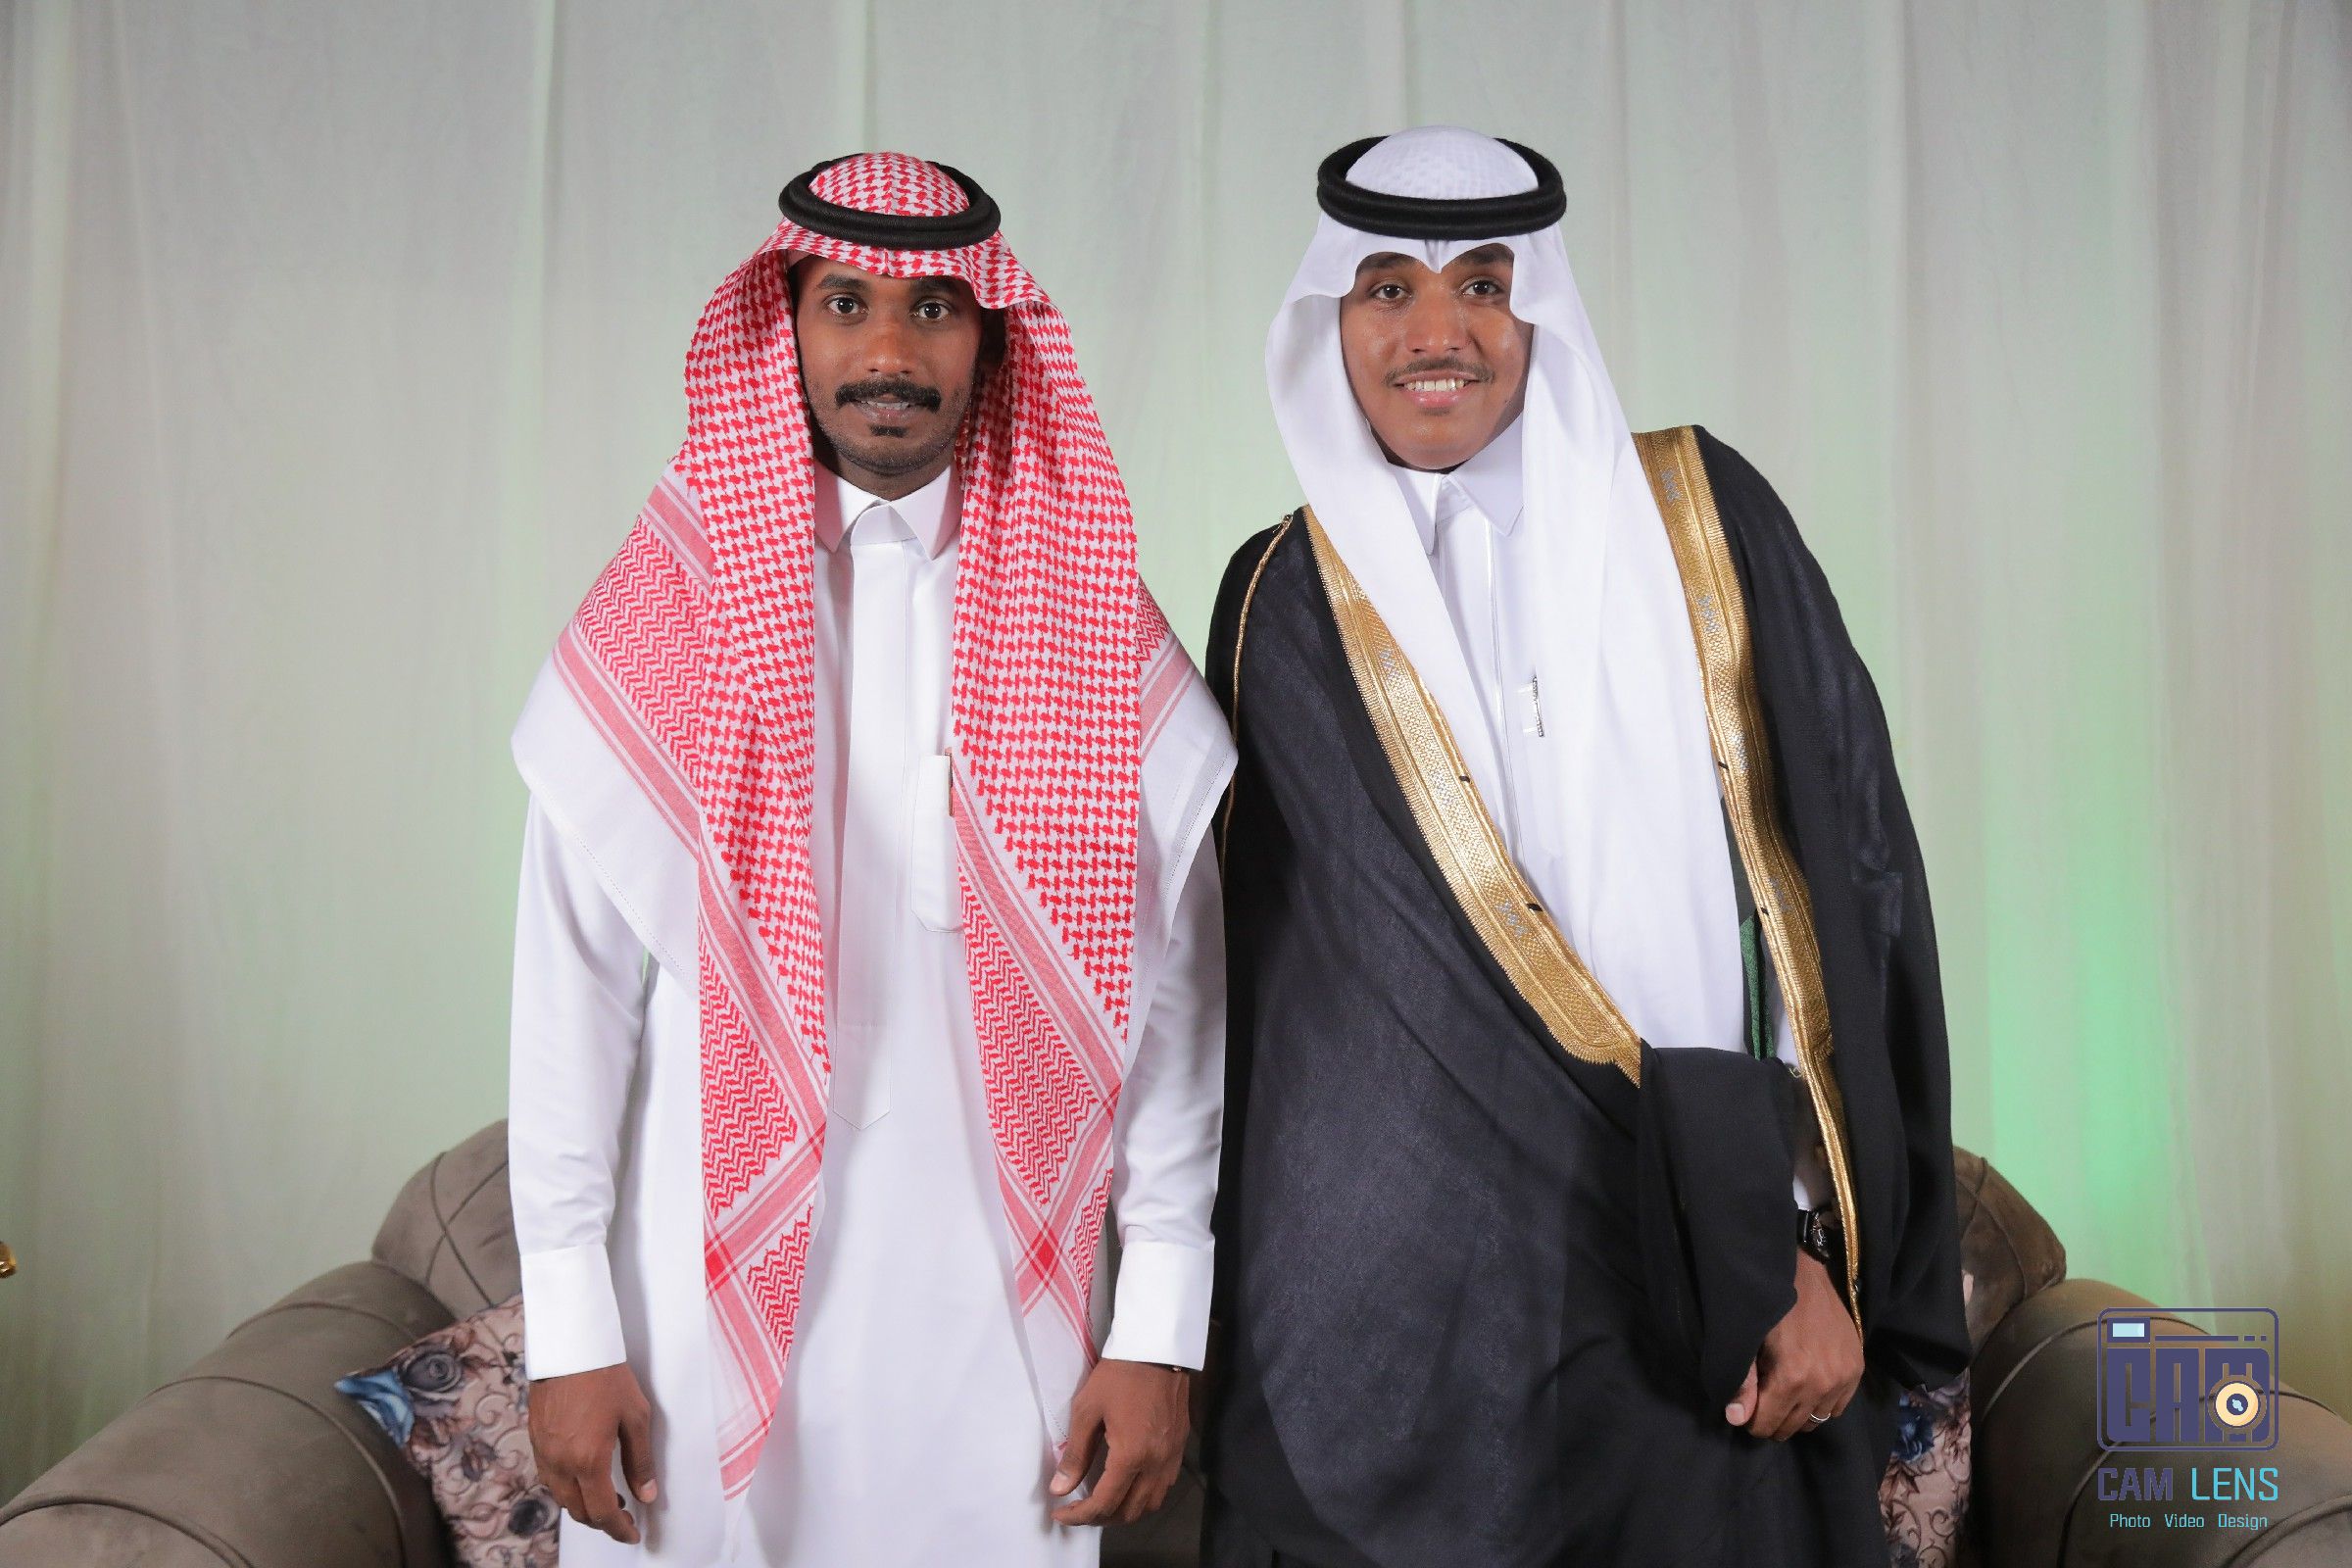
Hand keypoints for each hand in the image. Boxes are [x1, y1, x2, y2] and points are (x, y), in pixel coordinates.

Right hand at [528, 1363, 657, 1542]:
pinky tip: (583, 1478)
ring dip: (583, 1507)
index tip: (631, 1534)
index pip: (603, 1512)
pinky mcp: (535, 1441)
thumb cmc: (606, 1378)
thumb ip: (640, 1460)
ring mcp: (544, 1454)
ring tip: (607, 1499)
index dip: (618, 1530)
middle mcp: (561, 1464)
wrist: (569, 1349)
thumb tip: (647, 1494)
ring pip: (561, 1497)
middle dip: (602, 1522)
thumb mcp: (635, 1417)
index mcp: (588, 1461)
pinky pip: (550, 1479)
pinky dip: (568, 1489)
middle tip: (623, 1517)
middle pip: (579, 1511)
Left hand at [1047, 1359, 1191, 1525]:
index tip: (1059, 1513)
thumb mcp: (1087, 1411)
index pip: (1104, 1504)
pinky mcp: (1179, 1449)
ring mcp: (1171, 1459)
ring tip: (1102, 1502)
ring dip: (1124, 1511)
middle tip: (1077, 1509)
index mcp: (1131, 1456)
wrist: (1157, 1351)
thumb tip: (1059, 1489)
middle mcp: (1155, 1465)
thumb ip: (1075, 1455)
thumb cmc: (1117, 1377)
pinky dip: (1143, 1497)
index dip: (1079, 1516)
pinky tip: (1128, 1485)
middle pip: (1129, 1512)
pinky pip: (1163, 1488)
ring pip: (1150, 1505)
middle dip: (1099, 1518)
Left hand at [1724, 1249, 1863, 1440]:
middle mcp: (1822, 1384)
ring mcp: (1844, 1378)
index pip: (1767, 1424)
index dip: (1751, 1421)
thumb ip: (1743, 1383)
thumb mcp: (1748, 1340)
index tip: (1745, 1410)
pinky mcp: (1857, 1369)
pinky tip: (1807, 1389)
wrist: (1804, 1273)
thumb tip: (1736, 1419)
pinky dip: (1820, 1405)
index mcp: (1792, 1377)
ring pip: (1816, 1420)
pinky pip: (1837, 1408)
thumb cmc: (1769, 1305)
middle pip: (1792, 1427)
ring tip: (1783, 1396)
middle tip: (1762, 1402)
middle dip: (1772, 1420)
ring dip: (1797, 1414)